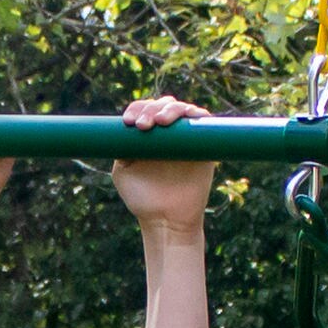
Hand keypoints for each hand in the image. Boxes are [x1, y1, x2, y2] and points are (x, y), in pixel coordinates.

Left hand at [112, 93, 215, 229]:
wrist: (166, 221)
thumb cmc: (143, 200)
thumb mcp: (123, 173)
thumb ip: (122, 149)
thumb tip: (123, 128)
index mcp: (148, 137)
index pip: (144, 111)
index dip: (137, 109)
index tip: (128, 122)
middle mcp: (168, 134)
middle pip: (163, 105)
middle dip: (152, 109)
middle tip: (144, 126)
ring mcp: (187, 139)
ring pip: (183, 109)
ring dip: (171, 109)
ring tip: (161, 122)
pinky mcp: (205, 147)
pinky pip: (204, 121)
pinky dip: (196, 114)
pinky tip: (185, 118)